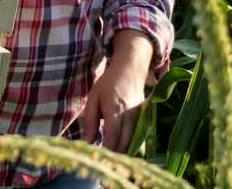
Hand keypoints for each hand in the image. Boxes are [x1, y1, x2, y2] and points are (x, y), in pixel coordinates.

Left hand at [80, 30, 151, 151]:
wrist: (131, 69)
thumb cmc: (108, 83)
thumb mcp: (93, 99)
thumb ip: (90, 122)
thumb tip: (87, 143)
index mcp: (115, 111)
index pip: (111, 139)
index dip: (105, 153)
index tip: (96, 161)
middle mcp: (130, 117)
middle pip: (124, 146)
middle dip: (113, 157)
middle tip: (102, 163)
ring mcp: (139, 119)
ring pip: (133, 144)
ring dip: (122, 153)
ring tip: (109, 157)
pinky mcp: (144, 119)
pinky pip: (138, 138)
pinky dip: (129, 146)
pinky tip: (120, 148)